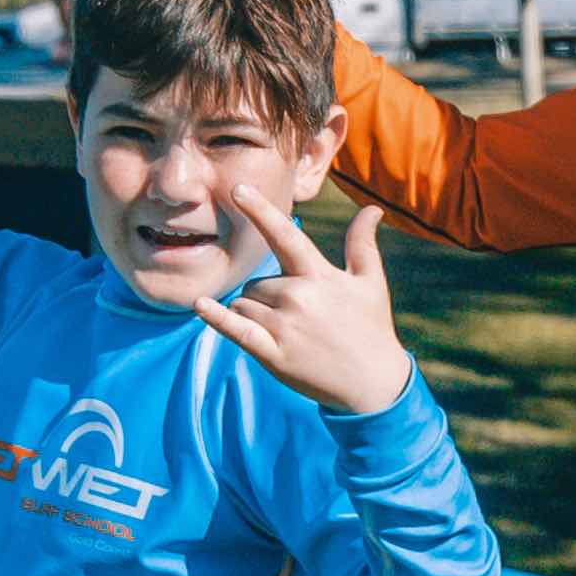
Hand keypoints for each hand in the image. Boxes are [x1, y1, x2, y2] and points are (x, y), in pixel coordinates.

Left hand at [189, 185, 413, 415]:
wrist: (374, 385)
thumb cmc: (371, 328)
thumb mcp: (371, 283)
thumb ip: (362, 243)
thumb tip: (372, 208)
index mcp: (320, 276)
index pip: (285, 236)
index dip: (260, 211)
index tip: (238, 190)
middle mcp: (299, 297)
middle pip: (256, 282)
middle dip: (266, 295)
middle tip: (297, 318)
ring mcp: (284, 327)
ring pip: (244, 303)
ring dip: (253, 312)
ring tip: (287, 332)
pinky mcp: (273, 354)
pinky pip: (236, 329)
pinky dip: (217, 317)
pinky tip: (201, 305)